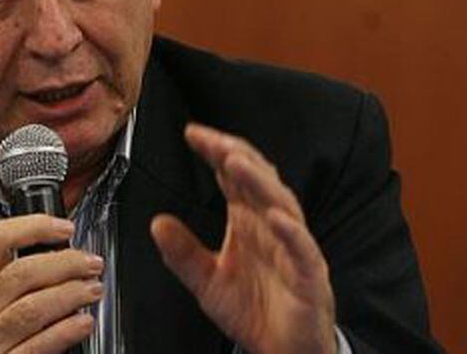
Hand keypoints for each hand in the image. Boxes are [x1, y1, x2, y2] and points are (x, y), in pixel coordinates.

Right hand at [0, 214, 103, 353]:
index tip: (64, 228)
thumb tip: (53, 251)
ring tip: (92, 290)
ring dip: (71, 294)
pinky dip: (66, 330)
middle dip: (65, 263)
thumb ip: (1, 275)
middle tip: (90, 263)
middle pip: (23, 273)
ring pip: (33, 308)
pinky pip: (39, 345)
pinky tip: (83, 322)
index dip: (35, 227)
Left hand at [150, 124, 336, 353]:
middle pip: (258, 180)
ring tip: (237, 162)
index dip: (216, 153)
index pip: (233, 177)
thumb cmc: (255, 311)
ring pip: (281, 204)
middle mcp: (271, 227)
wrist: (283, 353)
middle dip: (236, 156)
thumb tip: (157, 223)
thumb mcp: (206, 281)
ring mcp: (293, 248)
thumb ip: (182, 252)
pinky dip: (292, 231)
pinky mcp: (309, 276)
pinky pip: (303, 249)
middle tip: (214, 141)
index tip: (193, 134)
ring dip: (260, 182)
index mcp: (248, 221)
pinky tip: (276, 217)